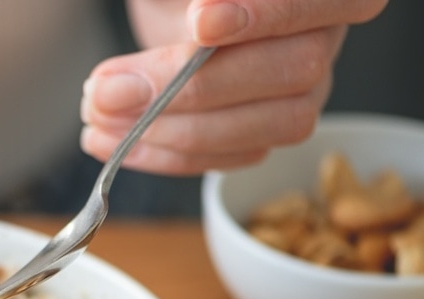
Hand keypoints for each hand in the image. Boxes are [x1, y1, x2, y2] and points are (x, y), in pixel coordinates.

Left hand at [80, 0, 389, 174]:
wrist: (175, 6)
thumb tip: (198, 24)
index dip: (267, 14)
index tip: (200, 23)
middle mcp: (325, 37)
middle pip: (295, 71)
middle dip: (195, 86)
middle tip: (111, 88)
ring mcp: (302, 92)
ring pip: (268, 126)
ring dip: (173, 130)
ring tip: (98, 115)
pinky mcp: (264, 132)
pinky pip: (229, 157)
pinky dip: (163, 154)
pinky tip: (109, 139)